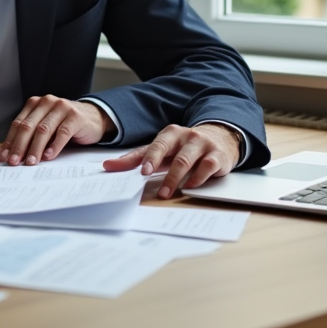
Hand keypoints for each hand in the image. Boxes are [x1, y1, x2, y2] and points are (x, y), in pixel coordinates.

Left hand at [0, 96, 113, 165]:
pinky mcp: (75, 116)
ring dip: (35, 148)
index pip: (18, 123)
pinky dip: (54, 146)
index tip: (4, 157)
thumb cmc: (64, 124)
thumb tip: (14, 155)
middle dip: (19, 146)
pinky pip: (62, 133)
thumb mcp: (46, 126)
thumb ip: (32, 135)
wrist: (93, 117)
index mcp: (35, 103)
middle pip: (28, 126)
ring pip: (43, 130)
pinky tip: (48, 156)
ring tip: (31, 162)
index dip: (10, 141)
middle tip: (14, 162)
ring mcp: (61, 107)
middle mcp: (46, 102)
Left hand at [103, 123, 240, 197]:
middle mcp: (186, 136)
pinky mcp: (217, 156)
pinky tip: (190, 186)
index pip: (157, 146)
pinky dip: (198, 178)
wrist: (219, 138)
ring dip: (176, 178)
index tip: (143, 172)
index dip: (150, 158)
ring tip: (168, 193)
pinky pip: (207, 167)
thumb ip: (137, 158)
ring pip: (188, 161)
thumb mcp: (161, 150)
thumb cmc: (182, 147)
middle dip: (163, 170)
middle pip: (173, 154)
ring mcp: (202, 145)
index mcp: (170, 134)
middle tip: (154, 184)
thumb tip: (107, 166)